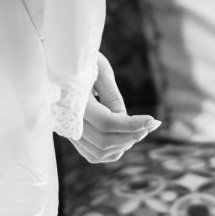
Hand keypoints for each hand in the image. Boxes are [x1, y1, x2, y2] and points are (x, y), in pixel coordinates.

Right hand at [74, 50, 158, 164]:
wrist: (61, 62)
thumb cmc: (83, 61)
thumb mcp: (100, 70)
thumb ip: (113, 97)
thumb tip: (126, 120)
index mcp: (73, 100)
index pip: (106, 122)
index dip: (132, 125)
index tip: (153, 121)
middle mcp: (66, 120)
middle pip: (104, 141)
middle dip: (132, 135)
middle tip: (149, 124)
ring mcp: (66, 131)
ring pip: (99, 152)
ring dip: (123, 145)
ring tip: (139, 129)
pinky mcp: (71, 136)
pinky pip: (92, 155)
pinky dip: (111, 152)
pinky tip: (125, 138)